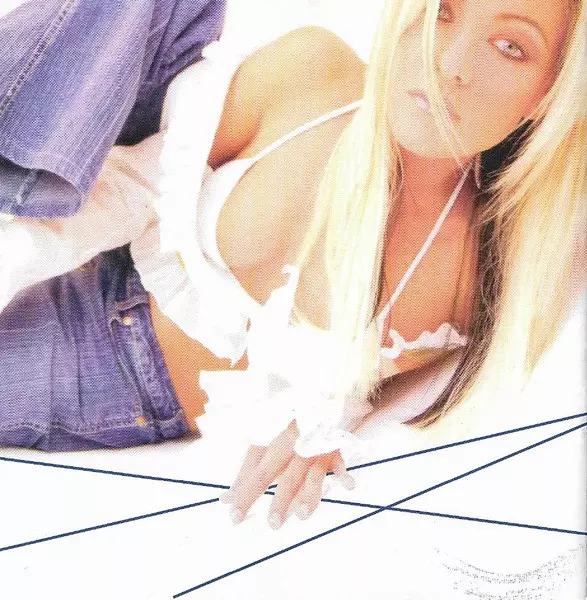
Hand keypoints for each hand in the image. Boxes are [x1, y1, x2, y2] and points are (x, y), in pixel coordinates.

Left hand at [220, 421, 354, 528]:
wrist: (311, 397)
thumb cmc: (281, 426)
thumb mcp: (262, 443)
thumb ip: (246, 472)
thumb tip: (226, 499)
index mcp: (272, 442)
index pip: (257, 471)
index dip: (245, 492)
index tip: (234, 515)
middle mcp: (293, 445)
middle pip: (286, 474)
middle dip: (280, 498)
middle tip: (272, 524)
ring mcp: (315, 447)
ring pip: (313, 472)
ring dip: (310, 492)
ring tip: (303, 515)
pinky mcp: (334, 448)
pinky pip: (340, 460)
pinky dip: (344, 472)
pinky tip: (349, 485)